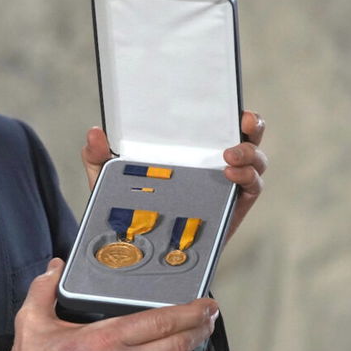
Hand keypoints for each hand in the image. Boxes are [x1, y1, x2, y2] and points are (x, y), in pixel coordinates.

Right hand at [4, 259, 217, 350]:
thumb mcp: (31, 322)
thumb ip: (44, 289)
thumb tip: (55, 268)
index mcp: (104, 339)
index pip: (162, 320)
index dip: (191, 311)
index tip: (205, 305)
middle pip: (179, 344)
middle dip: (199, 329)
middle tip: (207, 319)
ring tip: (187, 344)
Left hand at [80, 110, 266, 240]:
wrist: (138, 249)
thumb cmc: (127, 206)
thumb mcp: (108, 178)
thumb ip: (98, 155)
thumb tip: (94, 132)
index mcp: (190, 147)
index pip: (216, 122)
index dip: (230, 108)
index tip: (231, 102)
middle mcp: (214, 161)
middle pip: (247, 136)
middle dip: (252, 124)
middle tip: (242, 122)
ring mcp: (227, 184)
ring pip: (256, 161)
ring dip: (250, 153)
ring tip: (230, 157)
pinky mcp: (233, 206)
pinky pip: (253, 187)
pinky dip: (248, 178)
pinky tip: (230, 175)